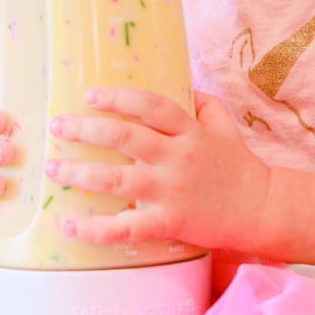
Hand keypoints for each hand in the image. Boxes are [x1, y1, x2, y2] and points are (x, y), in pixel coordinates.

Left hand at [44, 88, 271, 250]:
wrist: (261, 210)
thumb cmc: (240, 167)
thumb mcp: (225, 127)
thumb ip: (204, 103)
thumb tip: (183, 85)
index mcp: (190, 132)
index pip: (151, 106)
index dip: (119, 98)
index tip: (89, 95)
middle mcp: (177, 157)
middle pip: (125, 136)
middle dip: (86, 129)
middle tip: (57, 126)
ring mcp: (171, 191)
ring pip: (117, 179)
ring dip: (80, 172)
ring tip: (53, 168)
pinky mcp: (169, 222)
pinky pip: (126, 228)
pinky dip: (94, 229)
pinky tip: (69, 226)